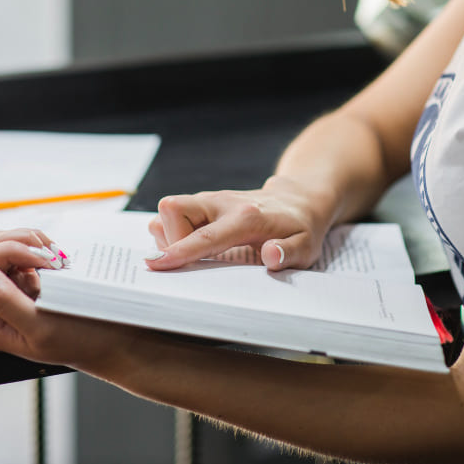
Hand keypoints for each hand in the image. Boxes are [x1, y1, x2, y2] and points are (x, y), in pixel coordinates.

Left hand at [0, 228, 144, 371]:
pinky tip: (59, 260)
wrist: (113, 340)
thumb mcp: (41, 325)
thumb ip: (1, 298)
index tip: (41, 261)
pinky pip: (20, 247)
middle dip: (18, 243)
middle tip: (51, 257)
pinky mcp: (25, 279)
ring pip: (2, 242)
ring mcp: (8, 289)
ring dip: (31, 242)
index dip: (6, 252)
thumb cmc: (83, 339)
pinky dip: (40, 245)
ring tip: (58, 260)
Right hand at [146, 175, 334, 271]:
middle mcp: (222, 203)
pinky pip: (173, 214)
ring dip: (170, 235)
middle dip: (169, 239)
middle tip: (192, 260)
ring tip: (197, 252)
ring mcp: (210, 200)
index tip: (156, 263)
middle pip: (172, 209)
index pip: (205, 235)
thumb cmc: (300, 228)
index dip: (180, 250)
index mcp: (246, 217)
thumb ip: (289, 252)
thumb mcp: (307, 247)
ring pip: (168, 210)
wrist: (298, 200)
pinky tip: (196, 244)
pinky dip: (174, 231)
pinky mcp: (203, 203)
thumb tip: (271, 255)